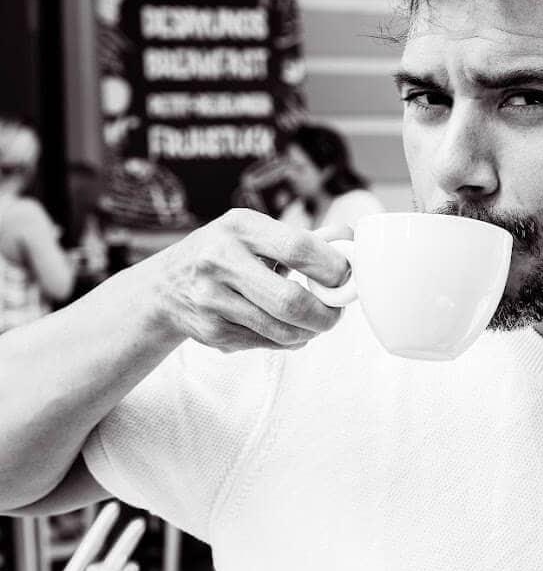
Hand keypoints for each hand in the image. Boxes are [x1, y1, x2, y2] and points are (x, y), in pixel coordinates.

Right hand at [146, 208, 349, 352]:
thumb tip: (350, 241)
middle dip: (326, 314)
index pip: (298, 248)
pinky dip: (286, 341)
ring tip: (312, 322)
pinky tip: (282, 328)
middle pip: (291, 301)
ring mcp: (212, 299)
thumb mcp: (254, 232)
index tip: (345, 278)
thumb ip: (302, 240)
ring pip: (282, 330)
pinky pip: (266, 344)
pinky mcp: (211, 332)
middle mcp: (220, 260)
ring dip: (309, 331)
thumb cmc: (224, 254)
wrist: (164, 287)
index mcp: (240, 226)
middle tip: (335, 314)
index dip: (331, 268)